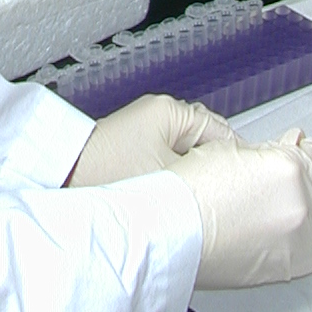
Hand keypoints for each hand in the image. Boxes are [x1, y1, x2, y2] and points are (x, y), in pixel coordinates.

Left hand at [67, 94, 233, 186]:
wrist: (63, 183)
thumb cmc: (109, 173)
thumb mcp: (172, 174)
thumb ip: (209, 170)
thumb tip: (234, 174)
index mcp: (171, 111)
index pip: (224, 132)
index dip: (237, 162)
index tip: (248, 185)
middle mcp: (159, 116)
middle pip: (208, 144)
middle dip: (216, 169)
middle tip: (223, 197)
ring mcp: (147, 132)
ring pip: (189, 157)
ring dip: (195, 176)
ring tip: (195, 200)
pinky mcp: (134, 151)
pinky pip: (169, 164)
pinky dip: (176, 179)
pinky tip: (174, 200)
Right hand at [168, 126, 311, 288]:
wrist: (173, 234)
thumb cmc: (189, 194)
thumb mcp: (226, 150)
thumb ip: (266, 150)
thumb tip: (286, 148)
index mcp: (287, 167)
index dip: (302, 150)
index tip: (298, 151)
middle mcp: (301, 202)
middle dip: (299, 180)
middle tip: (271, 183)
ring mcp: (300, 236)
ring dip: (302, 210)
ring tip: (270, 210)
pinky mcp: (293, 265)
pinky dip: (300, 240)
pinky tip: (276, 233)